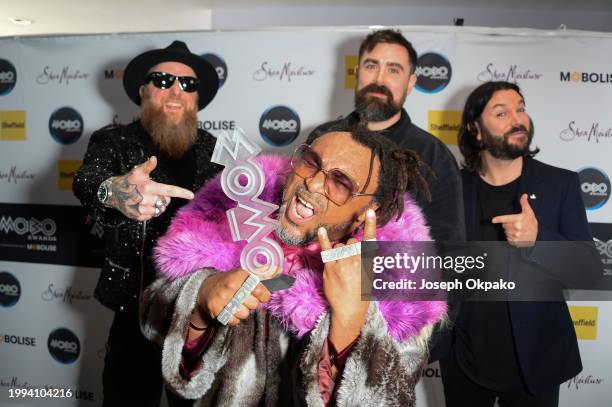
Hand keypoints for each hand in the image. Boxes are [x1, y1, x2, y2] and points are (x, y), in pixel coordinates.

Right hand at [107, 156, 194, 220]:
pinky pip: (152, 216)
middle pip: (166, 201)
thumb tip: (154, 158)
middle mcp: (146, 199)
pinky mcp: (138, 217)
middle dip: (163, 197)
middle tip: (153, 192)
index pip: (169, 190)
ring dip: (157, 205)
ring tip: (147, 199)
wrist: (113, 193)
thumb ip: (148, 166)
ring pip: (160, 209)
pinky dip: (150, 212)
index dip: (181, 192)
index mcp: (149, 187)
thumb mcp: (138, 172)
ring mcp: (142, 209)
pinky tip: (143, 205)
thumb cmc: (129, 181)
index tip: (191, 195)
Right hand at [195, 268, 272, 326]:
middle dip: (252, 304)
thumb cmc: (230, 281)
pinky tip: (230, 311)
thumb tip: (279, 270)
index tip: (261, 294)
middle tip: (245, 299)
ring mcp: (222, 298)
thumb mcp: (245, 274)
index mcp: (240, 274)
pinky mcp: (215, 309)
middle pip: (253, 304)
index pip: (260, 290)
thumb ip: (263, 273)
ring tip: (237, 305)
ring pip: (244, 314)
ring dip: (243, 312)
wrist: (205, 289)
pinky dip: (234, 319)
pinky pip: (233, 321)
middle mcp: (230, 285)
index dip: (264, 295)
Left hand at [318, 208, 375, 350]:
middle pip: (351, 243)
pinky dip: (323, 240)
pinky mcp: (329, 268)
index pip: (370, 240)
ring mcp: (341, 263)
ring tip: (342, 267)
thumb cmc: (362, 294)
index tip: (370, 211)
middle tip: (350, 262)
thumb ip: (366, 260)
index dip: (370, 225)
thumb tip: (360, 249)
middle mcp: (355, 260)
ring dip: (339, 252)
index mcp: (368, 262)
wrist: (349, 310)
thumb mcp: (370, 276)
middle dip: (350, 248)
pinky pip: (326, 251)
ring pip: (339, 247)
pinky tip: (321, 230)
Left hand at [492, 193, 537, 246]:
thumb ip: (524, 204)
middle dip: (508, 224)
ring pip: (505, 231)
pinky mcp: (515, 241)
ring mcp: (516, 236)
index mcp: (519, 220)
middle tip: (515, 223)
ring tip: (517, 229)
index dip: (499, 219)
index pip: (506, 219)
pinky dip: (510, 236)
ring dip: (509, 230)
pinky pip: (507, 238)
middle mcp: (517, 228)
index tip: (493, 220)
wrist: (536, 237)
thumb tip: (524, 195)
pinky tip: (517, 235)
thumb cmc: (531, 223)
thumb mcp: (529, 213)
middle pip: (504, 225)